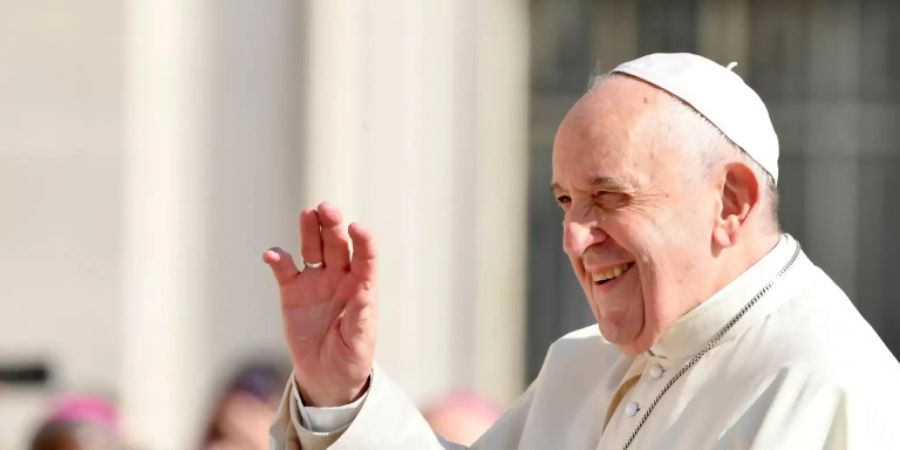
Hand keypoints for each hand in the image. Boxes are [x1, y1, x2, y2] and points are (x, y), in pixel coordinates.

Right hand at [263, 202, 376, 405]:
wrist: (326, 376)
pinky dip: (278, 260)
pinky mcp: (292, 292)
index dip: (363, 240)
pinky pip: (285, 270)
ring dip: (310, 231)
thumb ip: (360, 316)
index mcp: (361, 287)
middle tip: (327, 208)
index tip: (357, 227)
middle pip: (337, 244)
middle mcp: (340, 278)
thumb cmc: (351, 358)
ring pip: (313, 248)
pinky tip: (272, 255)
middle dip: (333, 225)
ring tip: (307, 214)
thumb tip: (364, 290)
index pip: (365, 257)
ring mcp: (316, 282)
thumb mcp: (359, 341)